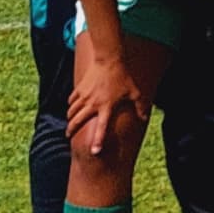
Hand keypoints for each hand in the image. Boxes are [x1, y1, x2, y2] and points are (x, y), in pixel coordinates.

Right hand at [66, 32, 146, 150]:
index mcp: (106, 107)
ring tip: (70, 123)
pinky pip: (71, 100)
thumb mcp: (135, 93)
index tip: (94, 152)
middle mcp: (92, 104)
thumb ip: (140, 107)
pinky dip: (70, 105)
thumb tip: (144, 119)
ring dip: (70, 118)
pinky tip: (71, 107)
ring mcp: (84, 96)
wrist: (109, 60)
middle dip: (71, 130)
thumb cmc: (123, 77)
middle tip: (68, 136)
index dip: (98, 141)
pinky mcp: (79, 89)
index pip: (102, 128)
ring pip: (72, 111)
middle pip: (77, 121)